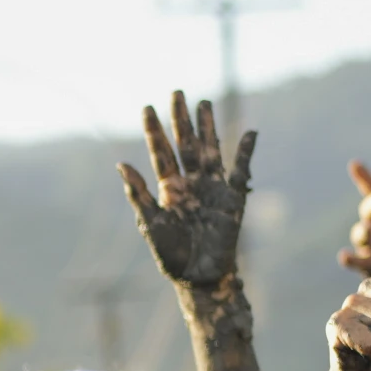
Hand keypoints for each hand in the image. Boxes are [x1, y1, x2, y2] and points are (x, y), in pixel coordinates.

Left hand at [118, 91, 255, 290]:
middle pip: (185, 144)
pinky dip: (246, 152)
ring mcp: (211, 188)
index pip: (161, 153)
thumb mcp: (151, 224)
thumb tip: (121, 165)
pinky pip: (241, 170)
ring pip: (210, 150)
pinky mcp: (232, 198)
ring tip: (204, 102)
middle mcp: (190, 183)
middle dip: (181, 120)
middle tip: (176, 92)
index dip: (154, 132)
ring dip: (208, 127)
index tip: (148, 108)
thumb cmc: (171, 256)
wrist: (199, 277)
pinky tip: (249, 133)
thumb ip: (138, 194)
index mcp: (168, 189)